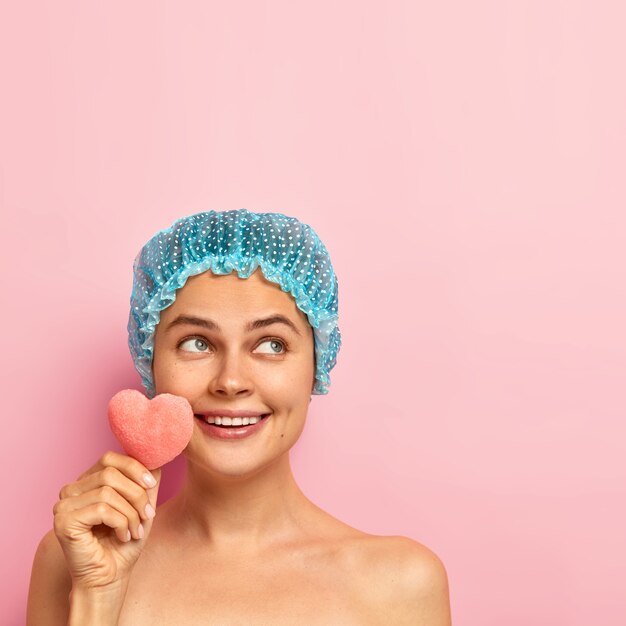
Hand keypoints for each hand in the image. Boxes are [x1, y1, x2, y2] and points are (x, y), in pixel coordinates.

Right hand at [53, 450, 160, 590]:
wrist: (110, 577)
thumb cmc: (124, 542)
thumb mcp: (141, 505)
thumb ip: (146, 481)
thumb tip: (156, 457)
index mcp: (87, 481)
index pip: (109, 458)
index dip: (134, 468)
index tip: (151, 485)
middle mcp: (71, 489)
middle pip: (110, 473)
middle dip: (136, 495)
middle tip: (147, 516)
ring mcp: (63, 505)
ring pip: (107, 493)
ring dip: (130, 513)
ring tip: (135, 530)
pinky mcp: (63, 522)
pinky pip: (102, 509)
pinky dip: (120, 523)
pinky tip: (123, 536)